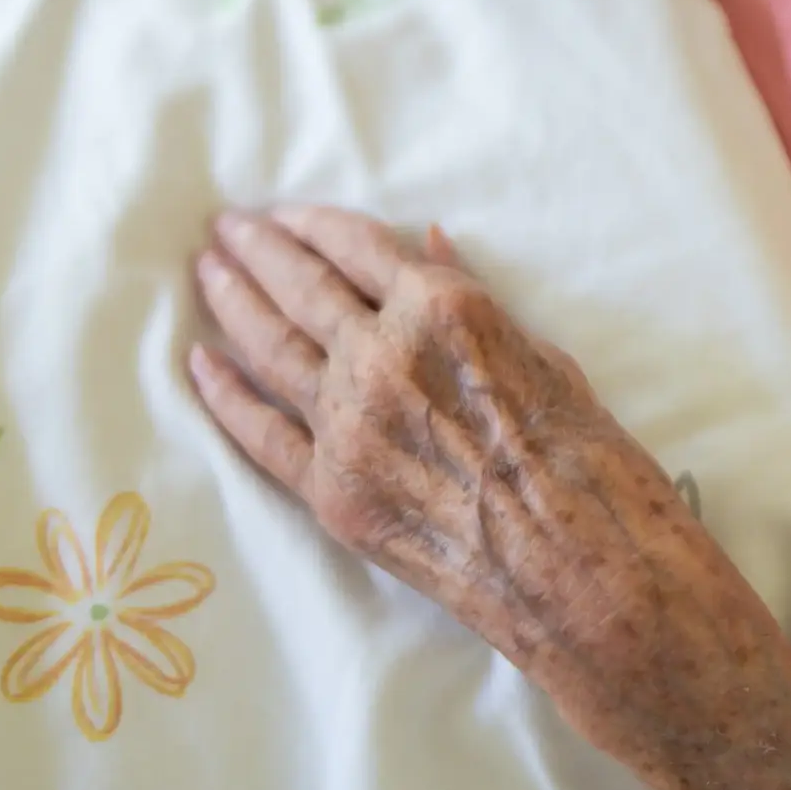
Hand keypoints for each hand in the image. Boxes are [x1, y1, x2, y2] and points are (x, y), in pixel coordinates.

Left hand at [190, 204, 790, 789]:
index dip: (315, 225)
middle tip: (228, 228)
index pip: (357, 247)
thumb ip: (474, 302)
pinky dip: (226, 396)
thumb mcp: (545, 358)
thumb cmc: (589, 464)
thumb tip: (426, 248)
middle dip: (259, 252)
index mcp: (444, 310)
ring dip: (232, 304)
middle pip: (301, 288)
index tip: (288, 214)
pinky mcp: (332, 494)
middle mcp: (383, 358)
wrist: (585, 575)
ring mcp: (348, 428)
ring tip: (208, 273)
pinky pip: (260, 435)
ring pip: (269, 349)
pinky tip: (201, 364)